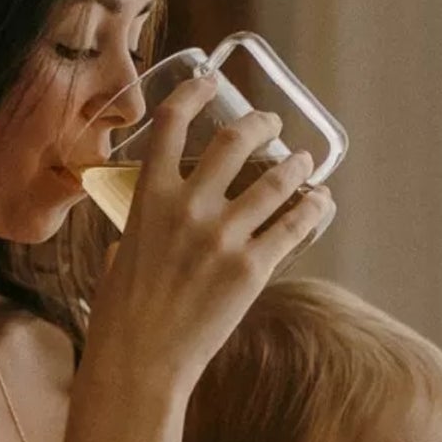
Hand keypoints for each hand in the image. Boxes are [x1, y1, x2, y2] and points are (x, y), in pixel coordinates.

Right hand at [85, 76, 336, 394]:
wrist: (140, 362)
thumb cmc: (122, 317)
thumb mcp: (120, 257)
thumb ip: (139, 232)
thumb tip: (146, 231)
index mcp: (148, 198)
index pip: (172, 122)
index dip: (195, 91)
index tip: (210, 79)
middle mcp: (188, 207)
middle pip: (235, 139)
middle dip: (261, 123)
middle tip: (272, 125)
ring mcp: (223, 236)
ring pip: (276, 179)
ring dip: (296, 165)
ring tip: (304, 163)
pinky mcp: (252, 268)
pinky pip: (295, 225)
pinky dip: (314, 208)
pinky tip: (321, 202)